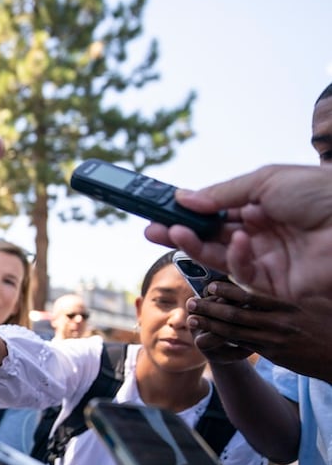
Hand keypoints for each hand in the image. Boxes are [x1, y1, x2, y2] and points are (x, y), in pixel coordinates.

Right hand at [144, 164, 331, 302]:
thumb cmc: (321, 196)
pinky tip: (235, 240)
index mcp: (266, 204)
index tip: (162, 207)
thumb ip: (222, 193)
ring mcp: (267, 258)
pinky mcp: (272, 283)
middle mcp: (264, 232)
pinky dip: (232, 256)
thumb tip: (184, 199)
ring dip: (192, 244)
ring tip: (170, 233)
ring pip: (218, 254)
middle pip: (212, 233)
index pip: (218, 209)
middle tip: (151, 228)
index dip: (190, 209)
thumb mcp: (267, 181)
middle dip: (180, 231)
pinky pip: (240, 271)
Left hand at [188, 282, 331, 382]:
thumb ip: (291, 294)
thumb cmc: (329, 326)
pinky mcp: (272, 355)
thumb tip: (278, 276)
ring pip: (235, 332)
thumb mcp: (314, 303)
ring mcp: (273, 340)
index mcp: (287, 306)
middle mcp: (278, 323)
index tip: (210, 286)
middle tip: (190, 302)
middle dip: (210, 308)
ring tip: (192, 319)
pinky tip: (209, 336)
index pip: (252, 296)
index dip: (227, 291)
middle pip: (236, 314)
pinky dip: (224, 340)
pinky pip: (242, 346)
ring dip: (211, 325)